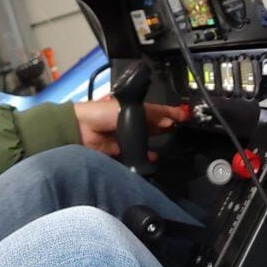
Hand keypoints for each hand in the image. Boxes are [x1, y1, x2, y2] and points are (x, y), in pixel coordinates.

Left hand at [73, 99, 189, 155]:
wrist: (82, 129)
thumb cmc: (104, 112)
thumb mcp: (131, 109)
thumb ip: (152, 115)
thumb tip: (170, 120)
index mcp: (133, 109)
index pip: (157, 111)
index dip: (170, 113)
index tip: (185, 117)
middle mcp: (131, 122)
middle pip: (153, 125)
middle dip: (165, 127)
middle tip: (179, 129)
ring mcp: (126, 137)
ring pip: (145, 140)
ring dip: (156, 142)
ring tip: (169, 143)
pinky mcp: (119, 151)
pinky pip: (135, 154)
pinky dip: (144, 157)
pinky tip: (153, 158)